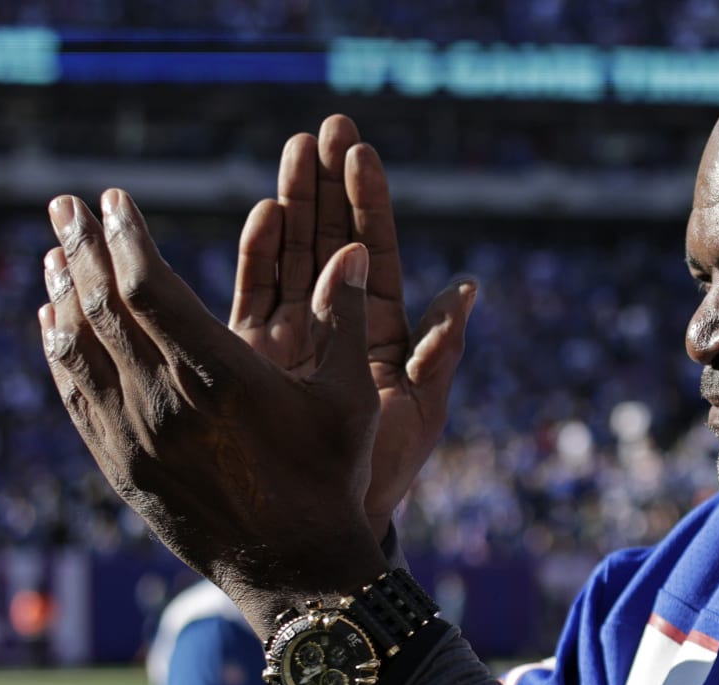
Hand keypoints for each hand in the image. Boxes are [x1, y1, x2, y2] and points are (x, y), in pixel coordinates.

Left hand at [38, 188, 384, 633]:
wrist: (294, 570)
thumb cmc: (331, 480)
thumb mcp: (350, 399)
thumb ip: (344, 321)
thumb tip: (353, 252)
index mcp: (219, 376)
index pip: (150, 287)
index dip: (125, 238)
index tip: (114, 201)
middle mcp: (165, 402)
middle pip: (101, 308)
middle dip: (80, 249)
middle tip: (64, 205)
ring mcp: (135, 437)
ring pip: (80, 350)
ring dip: (62, 294)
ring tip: (53, 254)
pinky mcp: (122, 467)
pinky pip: (76, 397)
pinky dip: (59, 353)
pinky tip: (54, 325)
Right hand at [229, 115, 476, 540]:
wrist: (332, 522)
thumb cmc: (384, 471)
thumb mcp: (422, 410)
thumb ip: (439, 350)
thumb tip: (467, 288)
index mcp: (379, 329)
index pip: (372, 251)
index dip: (367, 201)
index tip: (360, 151)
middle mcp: (333, 322)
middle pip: (329, 238)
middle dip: (326, 183)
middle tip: (324, 127)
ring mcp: (290, 334)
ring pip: (291, 254)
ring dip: (292, 202)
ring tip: (292, 151)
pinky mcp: (251, 354)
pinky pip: (253, 294)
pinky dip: (258, 255)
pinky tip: (264, 215)